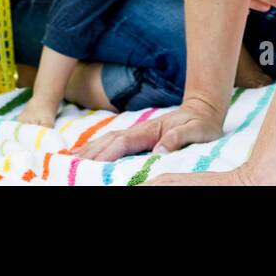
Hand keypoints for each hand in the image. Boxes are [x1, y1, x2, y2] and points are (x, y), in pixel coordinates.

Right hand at [69, 99, 224, 162]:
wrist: (204, 111)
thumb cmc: (201, 124)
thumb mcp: (197, 130)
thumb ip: (179, 136)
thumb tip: (159, 148)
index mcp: (150, 130)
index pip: (123, 142)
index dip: (106, 152)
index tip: (91, 163)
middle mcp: (139, 130)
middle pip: (109, 140)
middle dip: (90, 152)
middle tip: (71, 165)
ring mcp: (137, 133)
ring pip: (107, 140)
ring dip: (90, 149)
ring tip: (72, 160)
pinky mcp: (137, 137)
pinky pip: (113, 142)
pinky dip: (97, 147)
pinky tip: (87, 154)